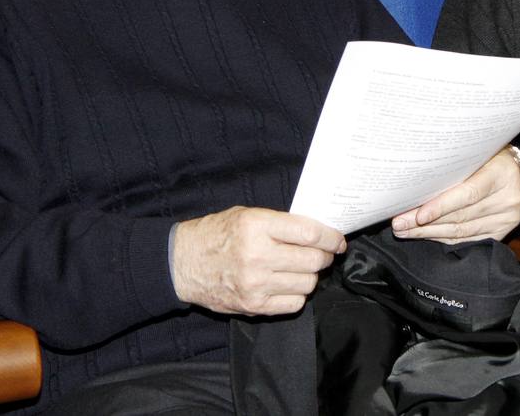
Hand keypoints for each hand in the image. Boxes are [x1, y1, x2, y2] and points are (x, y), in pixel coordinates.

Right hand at [171, 206, 344, 315]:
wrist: (181, 263)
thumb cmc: (216, 234)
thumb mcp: (247, 215)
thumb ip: (280, 223)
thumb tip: (318, 231)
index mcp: (257, 226)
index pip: (309, 234)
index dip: (331, 237)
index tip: (338, 240)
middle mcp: (257, 255)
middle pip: (313, 260)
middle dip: (325, 256)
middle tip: (323, 254)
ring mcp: (255, 283)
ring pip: (307, 283)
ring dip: (311, 276)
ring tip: (302, 268)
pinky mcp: (253, 305)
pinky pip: (294, 303)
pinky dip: (298, 294)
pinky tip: (289, 284)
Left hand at [391, 147, 519, 242]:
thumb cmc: (492, 158)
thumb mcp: (480, 152)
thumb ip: (456, 166)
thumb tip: (417, 182)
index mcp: (502, 174)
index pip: (469, 194)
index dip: (441, 206)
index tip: (417, 215)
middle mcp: (507, 199)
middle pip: (461, 216)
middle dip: (425, 223)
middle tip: (399, 224)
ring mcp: (505, 219)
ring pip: (461, 231)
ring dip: (429, 233)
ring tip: (405, 231)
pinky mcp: (500, 233)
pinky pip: (467, 239)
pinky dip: (444, 239)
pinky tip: (426, 236)